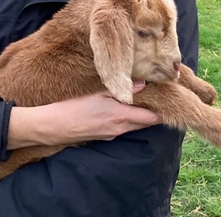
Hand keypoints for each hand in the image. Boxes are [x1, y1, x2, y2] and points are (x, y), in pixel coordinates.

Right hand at [7, 80, 159, 148]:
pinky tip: (121, 108)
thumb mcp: (97, 93)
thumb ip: (121, 88)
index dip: (162, 110)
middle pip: (146, 123)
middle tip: (157, 97)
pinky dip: (127, 119)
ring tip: (141, 100)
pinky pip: (122, 128)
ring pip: (134, 126)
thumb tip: (142, 83)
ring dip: (140, 115)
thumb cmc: (73, 107)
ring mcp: (112, 134)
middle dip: (153, 112)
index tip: (167, 98)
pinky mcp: (104, 136)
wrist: (53, 127)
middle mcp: (120, 128)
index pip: (152, 118)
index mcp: (120, 116)